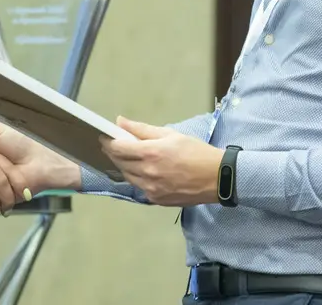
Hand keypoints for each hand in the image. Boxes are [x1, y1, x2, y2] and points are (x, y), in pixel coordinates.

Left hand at [100, 116, 223, 206]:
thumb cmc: (196, 152)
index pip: (118, 148)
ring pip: (128, 176)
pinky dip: (138, 178)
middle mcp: (148, 172)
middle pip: (120, 163)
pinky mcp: (157, 200)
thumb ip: (143, 129)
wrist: (217, 178)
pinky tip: (144, 171)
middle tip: (113, 146)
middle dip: (114, 154)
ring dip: (125, 166)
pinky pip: (140, 187)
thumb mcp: (170, 135)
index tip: (103, 138)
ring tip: (129, 158)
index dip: (108, 143)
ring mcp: (151, 189)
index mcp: (151, 153)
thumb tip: (121, 121)